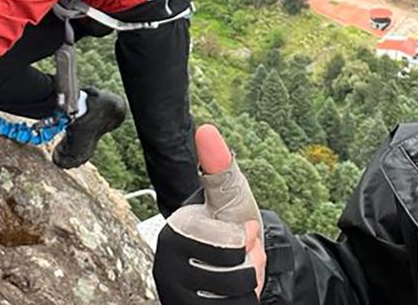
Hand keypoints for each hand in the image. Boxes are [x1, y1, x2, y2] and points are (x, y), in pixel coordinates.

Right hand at [153, 124, 265, 303]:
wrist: (238, 261)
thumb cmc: (232, 223)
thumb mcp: (231, 194)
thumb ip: (220, 166)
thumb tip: (206, 129)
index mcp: (173, 234)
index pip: (231, 247)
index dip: (247, 240)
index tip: (240, 232)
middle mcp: (165, 268)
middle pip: (235, 276)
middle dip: (251, 265)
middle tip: (241, 255)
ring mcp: (175, 295)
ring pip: (236, 299)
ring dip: (249, 285)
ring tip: (238, 272)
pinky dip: (243, 302)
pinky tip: (233, 293)